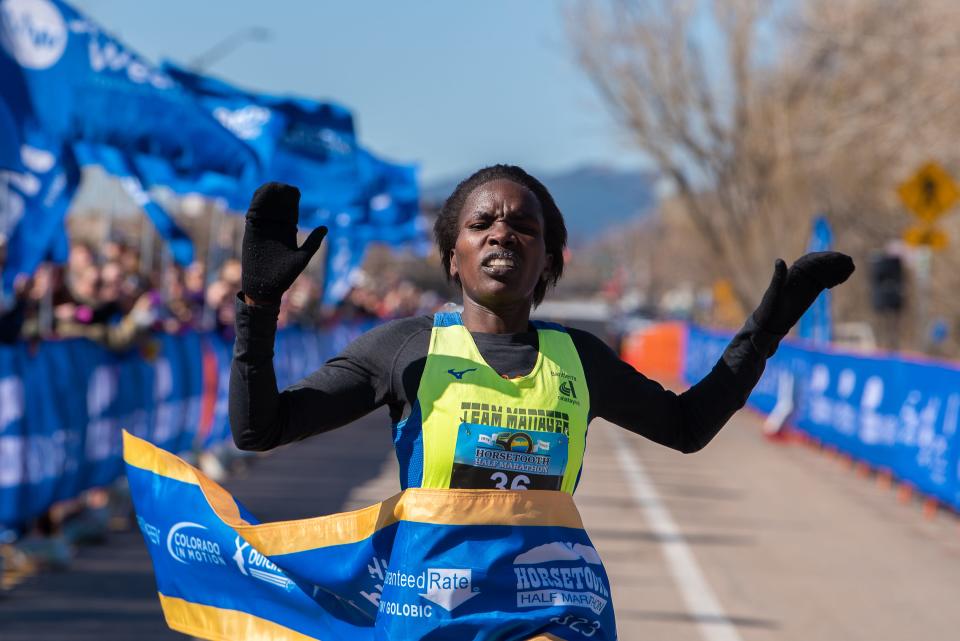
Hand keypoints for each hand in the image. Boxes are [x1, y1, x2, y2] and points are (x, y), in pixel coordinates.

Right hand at [241, 182, 326, 304]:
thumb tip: (325, 228)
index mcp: (288, 232)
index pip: (290, 211)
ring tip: (273, 187)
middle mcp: (275, 229)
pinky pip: (252, 214)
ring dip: (267, 196)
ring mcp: (262, 229)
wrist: (265, 289)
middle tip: (285, 187)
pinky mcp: (251, 232)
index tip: (295, 191)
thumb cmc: (284, 277)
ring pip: (264, 207)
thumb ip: (312, 242)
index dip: (291, 200)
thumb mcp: (302, 257)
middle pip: (277, 206)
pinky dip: (255, 203)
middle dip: (280, 195)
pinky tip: (260, 195)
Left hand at [752, 251, 854, 334]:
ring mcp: (806, 284)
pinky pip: (824, 282)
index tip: (838, 257)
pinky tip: (843, 278)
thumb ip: (778, 277)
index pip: (811, 261)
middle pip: (820, 265)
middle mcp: (799, 276)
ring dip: (836, 269)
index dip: (825, 258)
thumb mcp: (774, 292)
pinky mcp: (810, 292)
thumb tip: (780, 260)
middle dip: (834, 262)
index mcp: (791, 273)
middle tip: (849, 261)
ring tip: (850, 267)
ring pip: (824, 272)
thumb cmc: (769, 308)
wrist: (771, 323)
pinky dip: (834, 279)